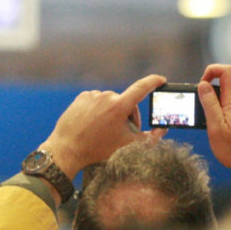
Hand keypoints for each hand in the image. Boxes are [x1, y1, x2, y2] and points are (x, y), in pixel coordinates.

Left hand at [40, 74, 167, 180]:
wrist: (68, 149)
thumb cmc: (98, 149)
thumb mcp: (128, 145)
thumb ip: (150, 138)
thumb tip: (163, 129)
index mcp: (119, 106)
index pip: (142, 87)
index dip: (154, 82)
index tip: (161, 80)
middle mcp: (106, 96)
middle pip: (126, 102)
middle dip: (128, 115)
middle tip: (122, 132)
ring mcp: (93, 95)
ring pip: (111, 102)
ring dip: (113, 112)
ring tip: (105, 129)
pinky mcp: (82, 97)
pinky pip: (97, 100)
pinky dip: (99, 110)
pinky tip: (94, 123)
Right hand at [198, 64, 230, 194]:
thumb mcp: (216, 127)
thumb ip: (209, 104)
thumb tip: (203, 85)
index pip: (226, 71)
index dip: (211, 71)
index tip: (201, 85)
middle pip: (222, 85)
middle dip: (208, 95)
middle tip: (202, 115)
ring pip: (225, 99)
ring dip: (214, 109)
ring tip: (212, 129)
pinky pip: (230, 109)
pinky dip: (221, 116)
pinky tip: (221, 133)